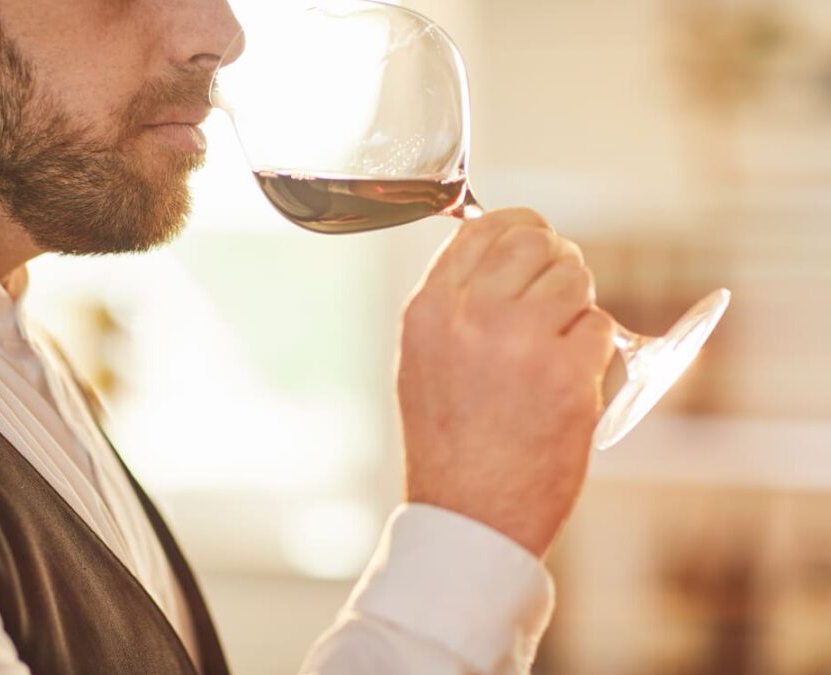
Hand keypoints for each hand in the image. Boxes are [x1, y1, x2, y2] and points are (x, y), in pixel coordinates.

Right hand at [396, 208, 614, 557]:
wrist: (470, 515)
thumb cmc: (449, 443)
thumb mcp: (423, 361)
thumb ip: (456, 305)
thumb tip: (505, 256)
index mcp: (428, 313)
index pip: (480, 230)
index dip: (518, 227)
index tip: (535, 240)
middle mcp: (471, 318)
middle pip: (534, 241)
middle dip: (556, 259)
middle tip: (559, 291)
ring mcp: (521, 343)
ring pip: (574, 278)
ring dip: (577, 305)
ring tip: (558, 345)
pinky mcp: (567, 375)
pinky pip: (600, 325)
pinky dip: (593, 348)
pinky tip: (568, 379)